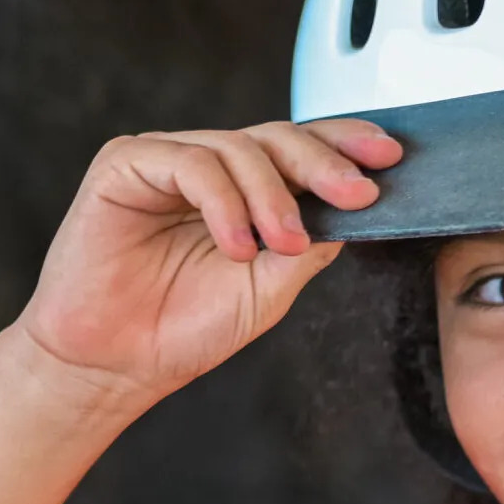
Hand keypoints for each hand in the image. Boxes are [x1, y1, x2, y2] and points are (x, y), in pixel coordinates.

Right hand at [14, 120, 399, 407]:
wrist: (113, 365)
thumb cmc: (180, 329)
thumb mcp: (269, 288)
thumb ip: (309, 243)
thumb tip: (355, 205)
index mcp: (241, 191)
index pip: (298, 149)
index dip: (344, 143)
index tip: (389, 156)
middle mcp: (206, 168)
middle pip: (275, 138)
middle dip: (322, 163)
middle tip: (354, 193)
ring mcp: (165, 161)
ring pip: (237, 148)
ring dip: (271, 195)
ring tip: (281, 245)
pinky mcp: (125, 164)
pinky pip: (189, 162)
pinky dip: (223, 202)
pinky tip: (235, 244)